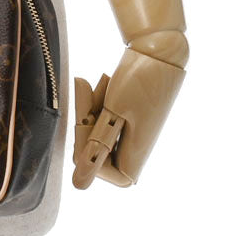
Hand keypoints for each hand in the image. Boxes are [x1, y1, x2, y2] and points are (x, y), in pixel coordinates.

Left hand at [72, 46, 185, 188]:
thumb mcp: (112, 114)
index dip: (85, 145)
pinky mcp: (126, 121)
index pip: (93, 169)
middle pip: (90, 148)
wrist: (158, 50)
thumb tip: (78, 185)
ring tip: (104, 83)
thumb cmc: (138, 82)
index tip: (90, 116)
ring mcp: (130, 137)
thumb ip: (95, 149)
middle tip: (85, 85)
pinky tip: (105, 83)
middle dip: (85, 118)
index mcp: (134, 160)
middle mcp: (133, 153)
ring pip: (93, 131)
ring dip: (91, 107)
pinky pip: (100, 118)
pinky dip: (97, 102)